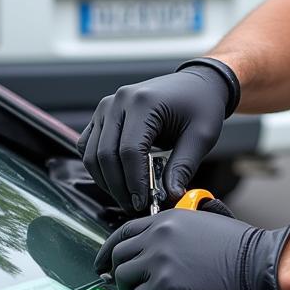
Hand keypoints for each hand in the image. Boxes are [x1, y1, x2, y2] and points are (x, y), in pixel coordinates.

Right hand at [78, 66, 229, 214]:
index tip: (144, 202)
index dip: (134, 181)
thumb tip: (171, 196)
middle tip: (135, 206)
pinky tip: (118, 180)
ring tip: (128, 197)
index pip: (130, 151)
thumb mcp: (202, 135)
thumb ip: (184, 165)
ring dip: (106, 180)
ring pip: (92, 153)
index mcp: (144, 102)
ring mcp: (107, 106)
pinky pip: (88, 145)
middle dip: (119, 186)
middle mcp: (119, 101)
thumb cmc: (202, 106)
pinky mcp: (102, 114)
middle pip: (106, 154)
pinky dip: (99, 166)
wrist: (197, 83)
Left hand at [94, 209, 289, 289]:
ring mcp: (160, 260)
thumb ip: (181, 225)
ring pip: (123, 279)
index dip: (110, 250)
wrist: (260, 265)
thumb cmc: (243, 249)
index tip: (105, 262)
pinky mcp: (165, 285)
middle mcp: (159, 236)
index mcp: (168, 219)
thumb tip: (165, 238)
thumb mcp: (208, 221)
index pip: (123, 232)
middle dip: (119, 274)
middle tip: (128, 286)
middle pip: (118, 256)